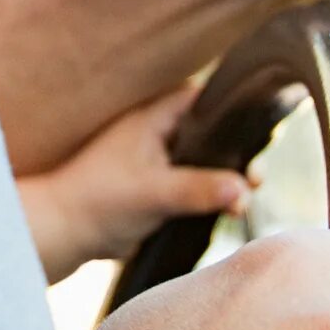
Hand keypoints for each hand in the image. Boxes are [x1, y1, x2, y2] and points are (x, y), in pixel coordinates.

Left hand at [16, 84, 248, 279]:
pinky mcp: (159, 184)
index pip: (204, 96)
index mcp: (152, 116)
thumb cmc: (99, 202)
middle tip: (256, 175)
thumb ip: (199, 189)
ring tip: (249, 192)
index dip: (234, 107)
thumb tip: (244, 189)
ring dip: (226, 173)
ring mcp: (159, 158)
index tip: (263, 126)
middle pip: (211, 129)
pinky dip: (213, 189)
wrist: (66, 233)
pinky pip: (196, 179)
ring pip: (206, 157)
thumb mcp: (154, 194)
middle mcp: (158, 131)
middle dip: (237, 149)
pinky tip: (232, 205)